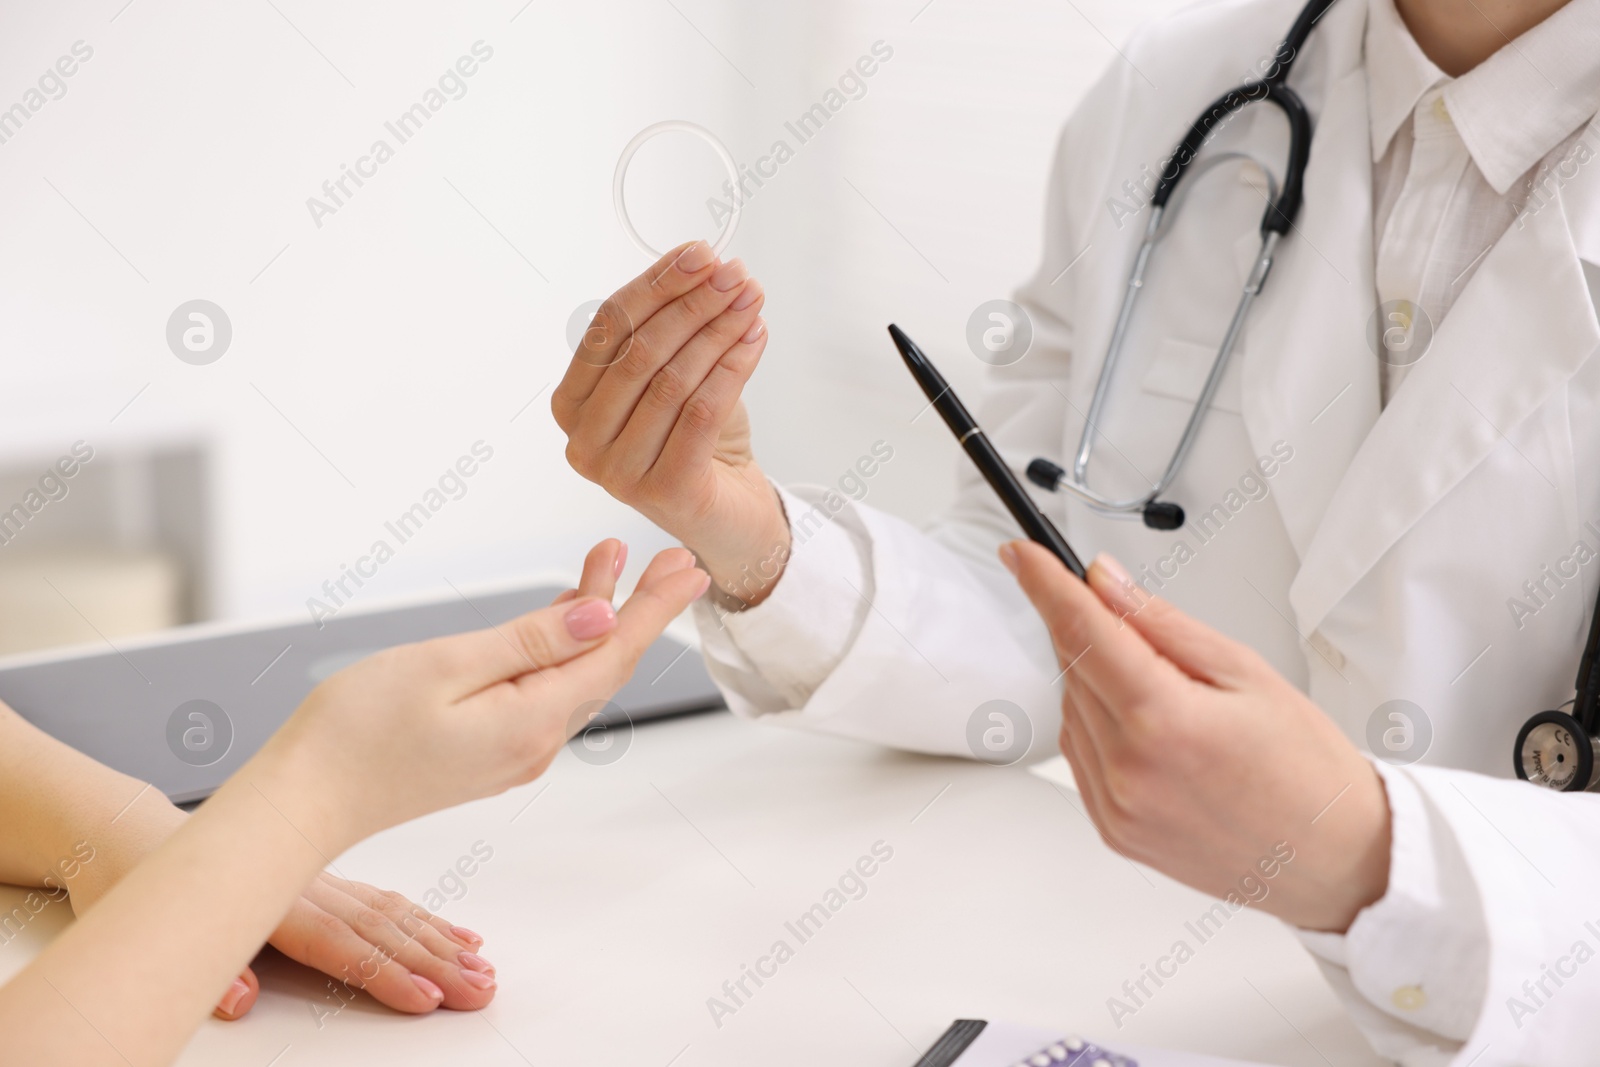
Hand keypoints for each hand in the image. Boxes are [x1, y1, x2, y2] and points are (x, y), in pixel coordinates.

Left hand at [67, 770, 494, 1019]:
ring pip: (394, 914)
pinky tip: (454, 932)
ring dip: (442, 942)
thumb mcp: (148, 923)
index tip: (426, 997)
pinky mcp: (325, 883)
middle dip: (437, 962)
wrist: (133, 831)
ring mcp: (320, 883)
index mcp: (270, 902)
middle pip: (383, 931)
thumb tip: (237, 999)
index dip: (384, 974)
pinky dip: (427, 917)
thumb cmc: (138, 878)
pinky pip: (388, 901)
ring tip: (481, 966)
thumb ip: (202, 967)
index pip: (340, 946)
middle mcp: (306, 889)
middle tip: (479, 989)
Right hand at [255, 542, 711, 851]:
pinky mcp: (490, 752)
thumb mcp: (446, 665)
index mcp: (532, 721)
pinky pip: (546, 693)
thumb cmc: (355, 731)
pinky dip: (563, 649)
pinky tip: (565, 618)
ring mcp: (514, 753)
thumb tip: (603, 617)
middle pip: (605, 665)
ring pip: (575, 677)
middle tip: (669, 558)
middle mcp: (535, 745)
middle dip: (639, 607)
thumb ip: (530, 640)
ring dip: (598, 621)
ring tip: (613, 563)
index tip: (689, 567)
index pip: (614, 653)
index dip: (655, 607)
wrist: (303, 801)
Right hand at [552, 240, 789, 606]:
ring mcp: (618, 473)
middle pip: (639, 351)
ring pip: (672, 379)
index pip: (608, 329)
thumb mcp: (672, 375)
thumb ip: (669, 327)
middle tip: (734, 274)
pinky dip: (732, 366)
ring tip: (751, 300)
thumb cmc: (697, 442)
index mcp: (571, 406)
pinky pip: (701, 410)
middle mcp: (584, 443)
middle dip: (692, 303)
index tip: (699, 254)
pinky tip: (755, 336)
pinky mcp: (664, 491)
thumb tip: (701, 265)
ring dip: (718, 330)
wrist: (729, 514)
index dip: (655, 285)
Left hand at [1001, 542, 1391, 931]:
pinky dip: (1101, 728)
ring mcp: (1116, 808)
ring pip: (1072, 710)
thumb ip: (1163, 624)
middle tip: (1154, 640)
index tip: (1022, 555)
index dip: (1044, 585)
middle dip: (1097, 636)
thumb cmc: (1309, 771)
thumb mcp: (1246, 672)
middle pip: (1073, 668)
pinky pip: (1081, 756)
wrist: (1336, 861)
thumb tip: (1106, 583)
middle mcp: (1128, 770)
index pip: (1081, 631)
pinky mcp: (1113, 832)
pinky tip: (1155, 733)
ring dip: (1100, 685)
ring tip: (1176, 701)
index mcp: (1163, 722)